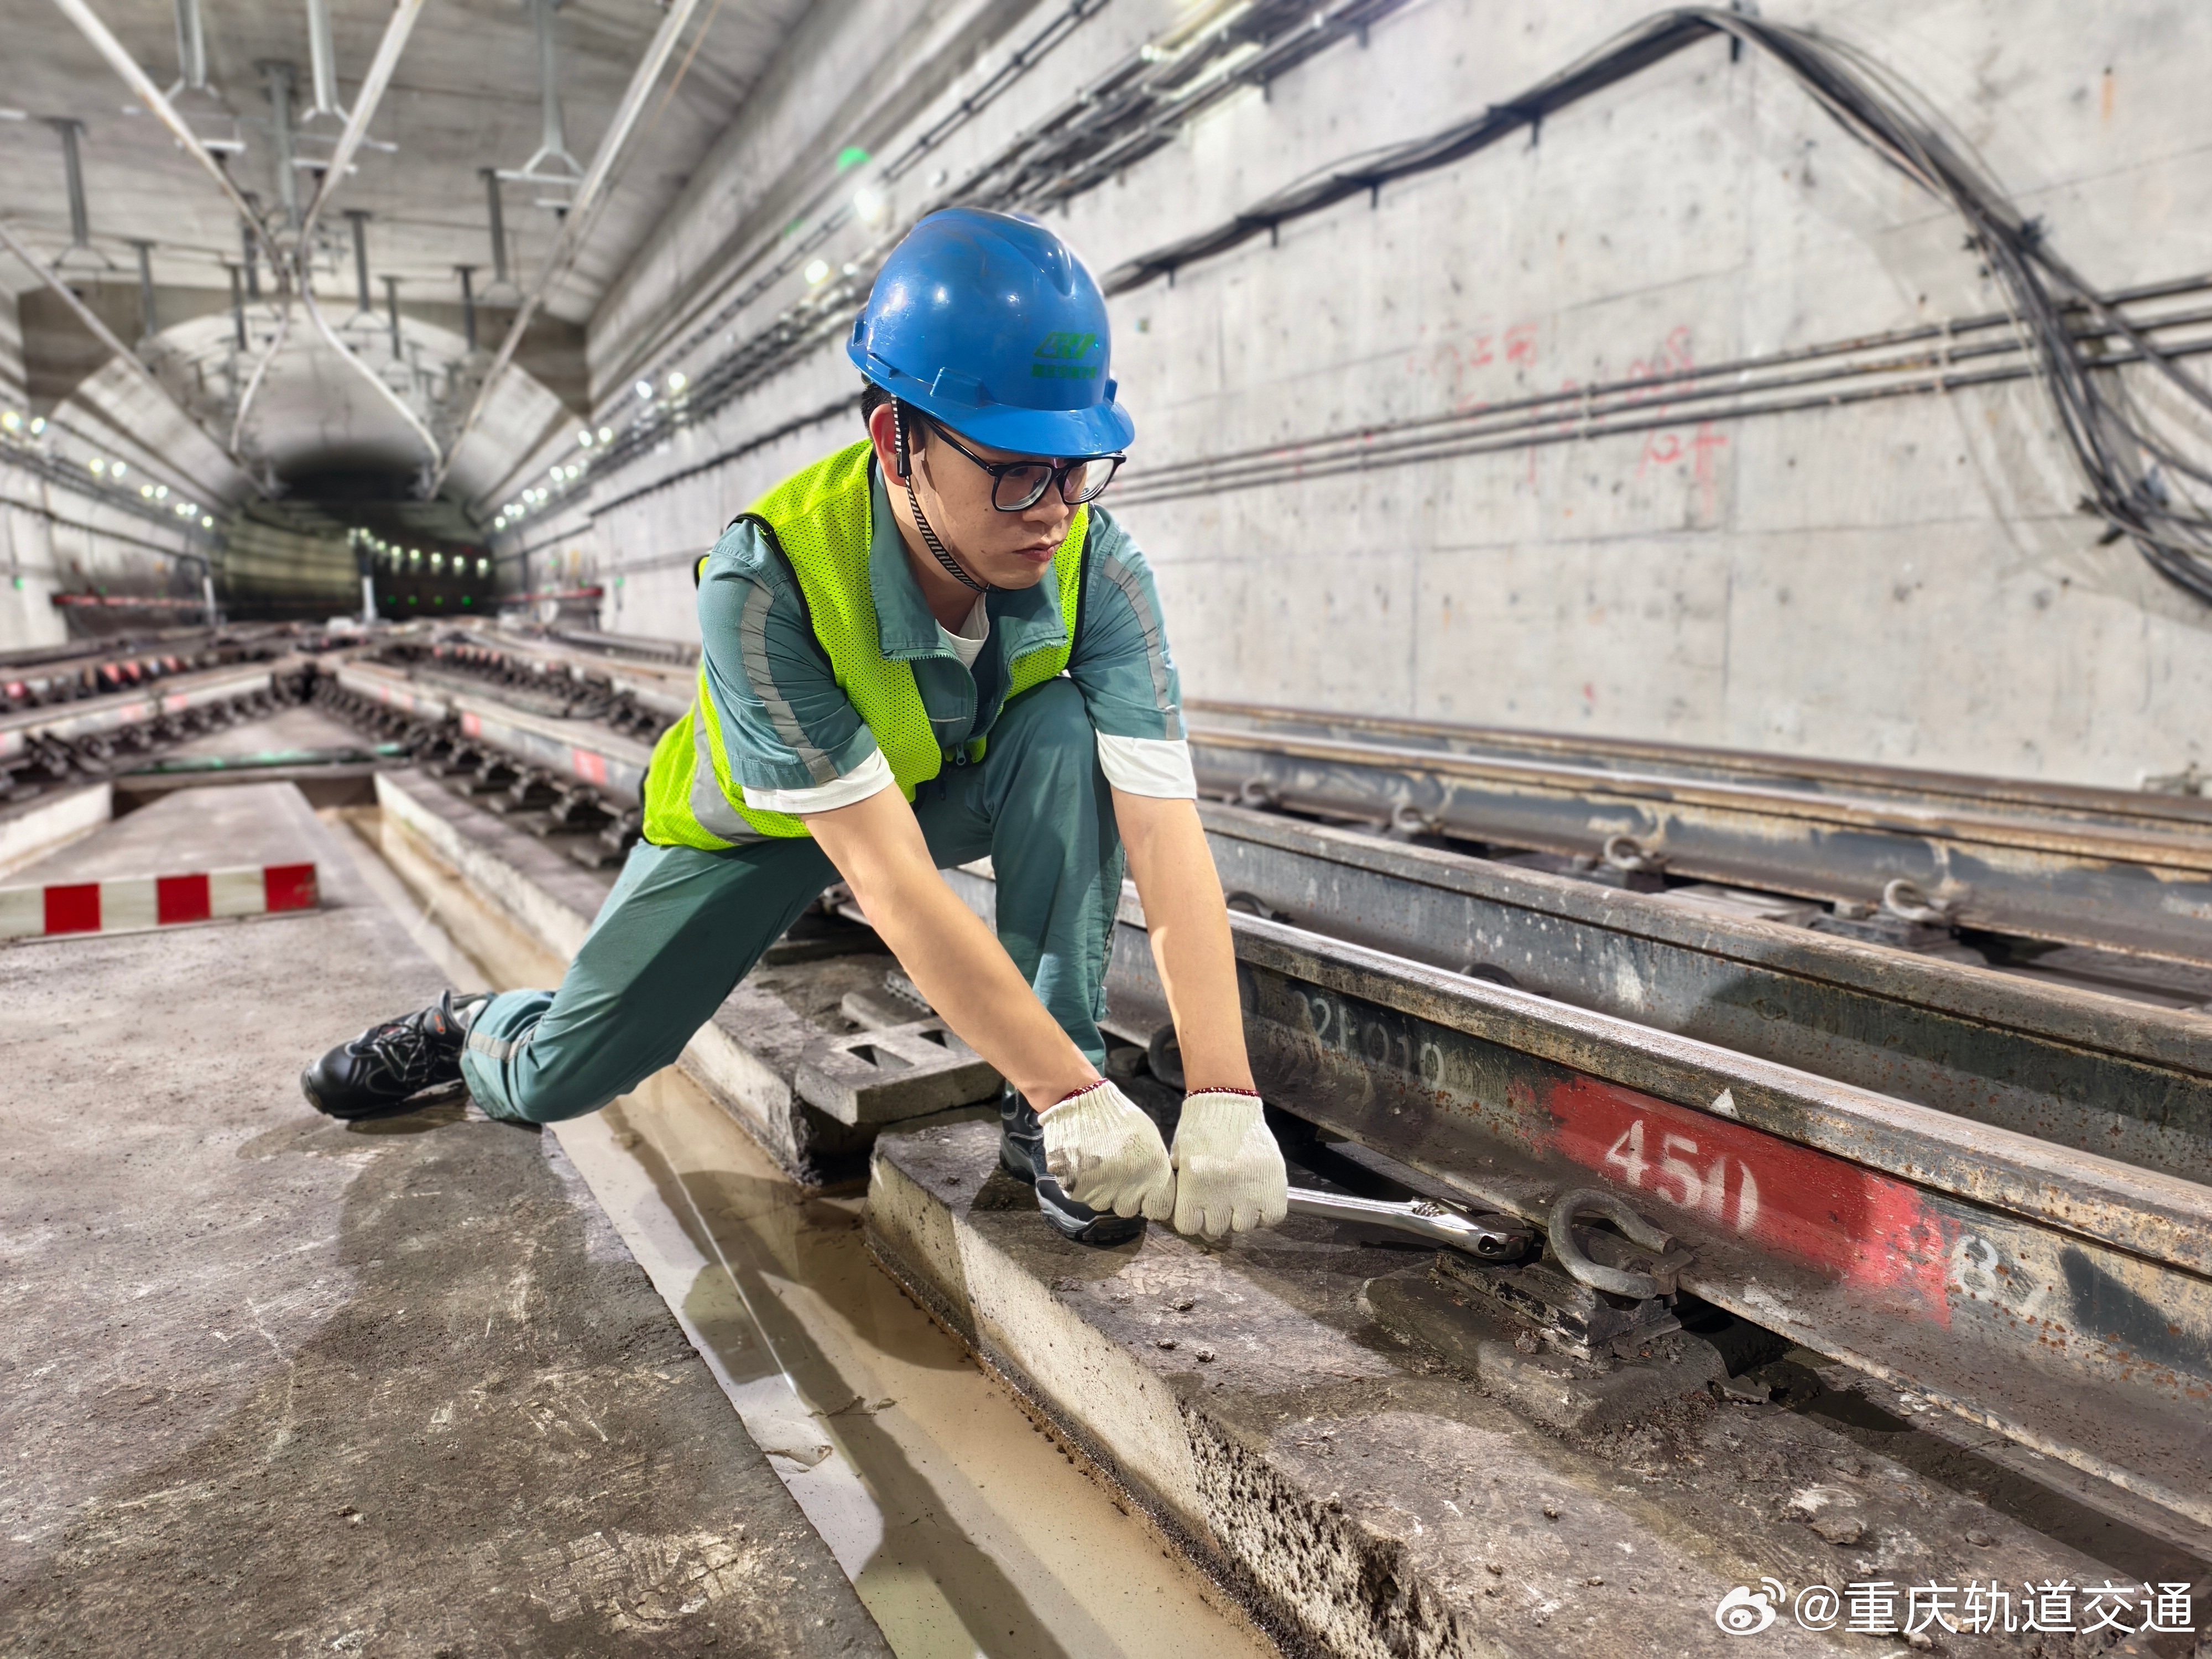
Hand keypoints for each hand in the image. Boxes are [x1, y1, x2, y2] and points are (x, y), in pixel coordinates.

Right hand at [1041, 1081, 1175, 1220]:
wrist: (1079, 1102)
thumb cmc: (1118, 1116)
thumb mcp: (1150, 1138)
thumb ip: (1156, 1168)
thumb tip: (1158, 1188)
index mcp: (1153, 1174)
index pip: (1160, 1210)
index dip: (1152, 1202)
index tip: (1146, 1194)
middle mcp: (1128, 1188)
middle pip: (1129, 1210)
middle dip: (1124, 1196)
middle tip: (1116, 1173)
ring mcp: (1100, 1191)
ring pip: (1103, 1204)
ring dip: (1101, 1190)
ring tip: (1097, 1164)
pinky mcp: (1075, 1189)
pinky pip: (1082, 1195)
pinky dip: (1081, 1184)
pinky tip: (1082, 1163)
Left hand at [1170, 1089, 1287, 1239]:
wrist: (1228, 1105)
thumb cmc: (1200, 1130)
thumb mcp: (1179, 1158)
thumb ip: (1181, 1190)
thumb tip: (1191, 1221)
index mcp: (1194, 1185)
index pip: (1189, 1227)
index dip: (1194, 1220)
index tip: (1199, 1211)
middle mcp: (1219, 1192)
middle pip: (1216, 1229)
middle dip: (1217, 1218)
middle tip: (1221, 1201)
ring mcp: (1248, 1190)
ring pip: (1244, 1226)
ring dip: (1242, 1216)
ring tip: (1241, 1198)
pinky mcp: (1273, 1184)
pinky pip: (1272, 1217)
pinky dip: (1266, 1213)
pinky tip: (1259, 1199)